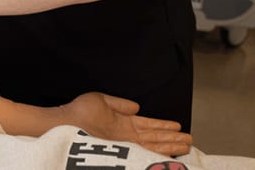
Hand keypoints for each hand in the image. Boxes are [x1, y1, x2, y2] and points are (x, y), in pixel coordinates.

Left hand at [61, 92, 192, 156]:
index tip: (178, 126)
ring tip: (186, 145)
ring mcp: (124, 143)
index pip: (148, 125)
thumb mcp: (101, 100)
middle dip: (172, 139)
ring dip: (170, 146)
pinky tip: (168, 155)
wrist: (64, 122)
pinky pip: (142, 152)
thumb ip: (119, 103)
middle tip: (190, 140)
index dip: (163, 126)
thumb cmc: (78, 112)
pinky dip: (156, 154)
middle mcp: (126, 135)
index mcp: (123, 122)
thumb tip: (137, 106)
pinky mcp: (120, 150)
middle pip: (155, 138)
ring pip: (153, 146)